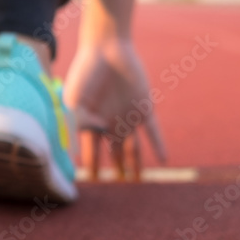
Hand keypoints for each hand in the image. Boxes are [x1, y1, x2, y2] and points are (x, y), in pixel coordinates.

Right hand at [62, 36, 166, 180]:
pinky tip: (165, 159)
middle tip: (119, 190)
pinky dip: (158, 144)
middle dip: (115, 170)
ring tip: (137, 182)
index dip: (92, 167)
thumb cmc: (85, 73)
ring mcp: (128, 117)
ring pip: (133, 147)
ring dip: (136, 164)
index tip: (93, 181)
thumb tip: (81, 148)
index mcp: (91, 123)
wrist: (106, 49)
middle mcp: (110, 123)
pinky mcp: (144, 108)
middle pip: (114, 154)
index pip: (92, 152)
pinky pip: (153, 131)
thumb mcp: (75, 100)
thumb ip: (77, 124)